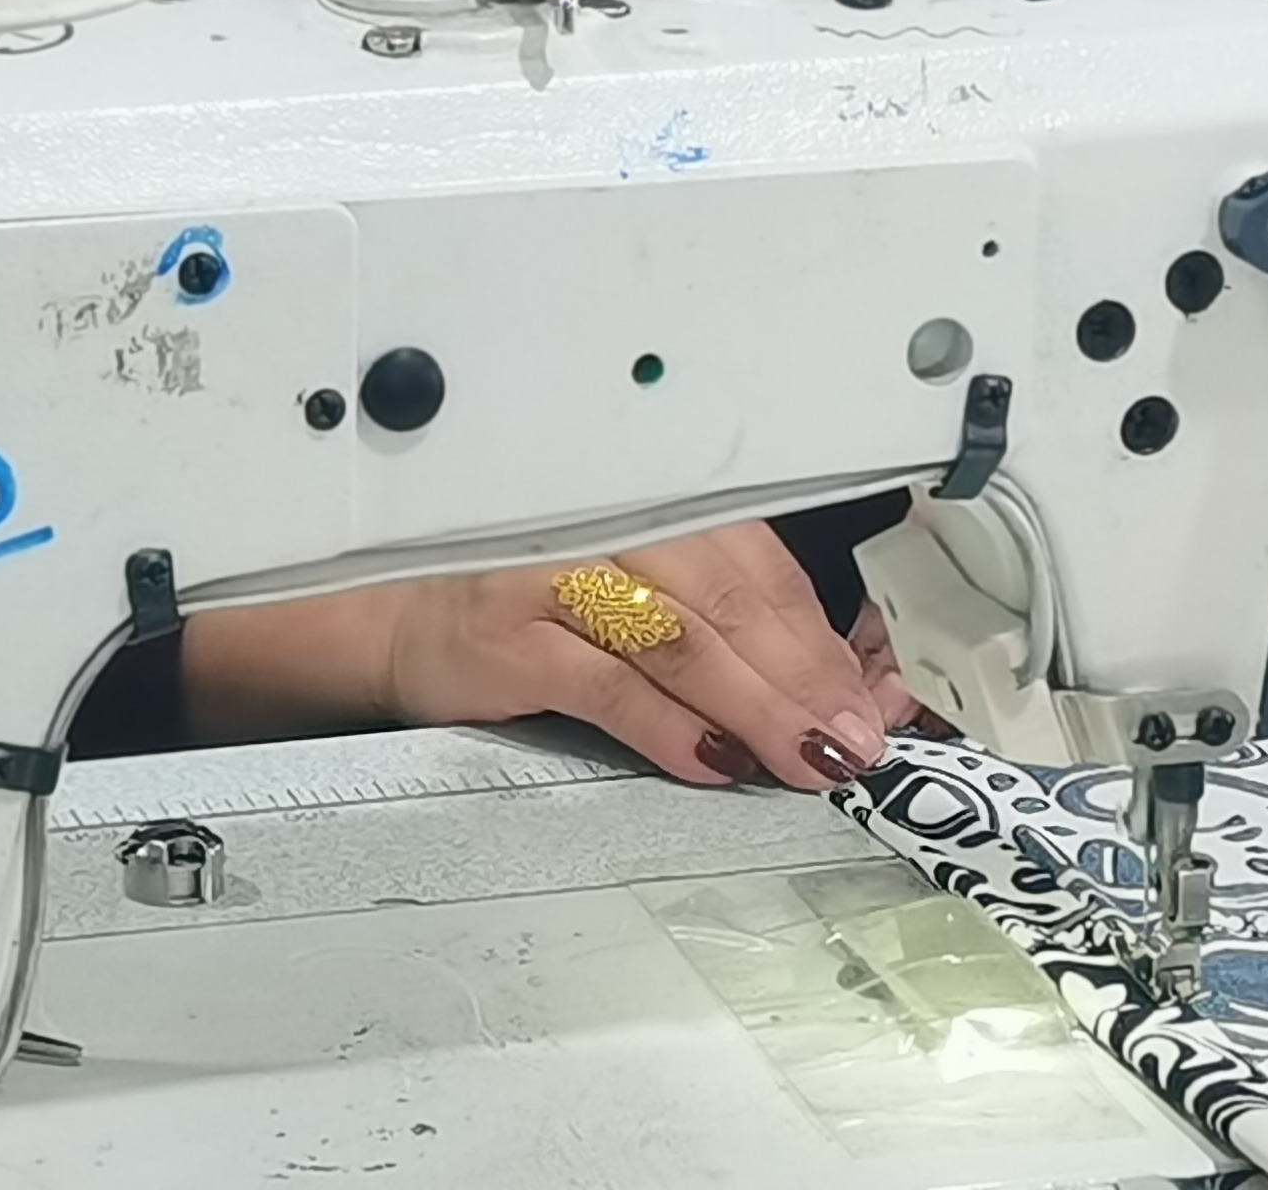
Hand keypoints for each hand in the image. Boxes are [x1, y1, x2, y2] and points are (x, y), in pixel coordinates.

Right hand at [365, 524, 908, 792]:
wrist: (400, 612)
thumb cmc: (531, 600)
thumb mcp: (636, 594)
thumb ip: (725, 629)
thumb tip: (829, 692)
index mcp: (653, 505)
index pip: (762, 569)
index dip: (821, 641)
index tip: (868, 702)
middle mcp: (609, 526)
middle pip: (732, 604)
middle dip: (804, 682)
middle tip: (852, 742)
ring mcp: (558, 578)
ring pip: (683, 642)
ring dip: (757, 708)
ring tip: (806, 758)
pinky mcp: (512, 637)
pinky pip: (609, 683)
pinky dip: (669, 727)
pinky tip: (712, 763)